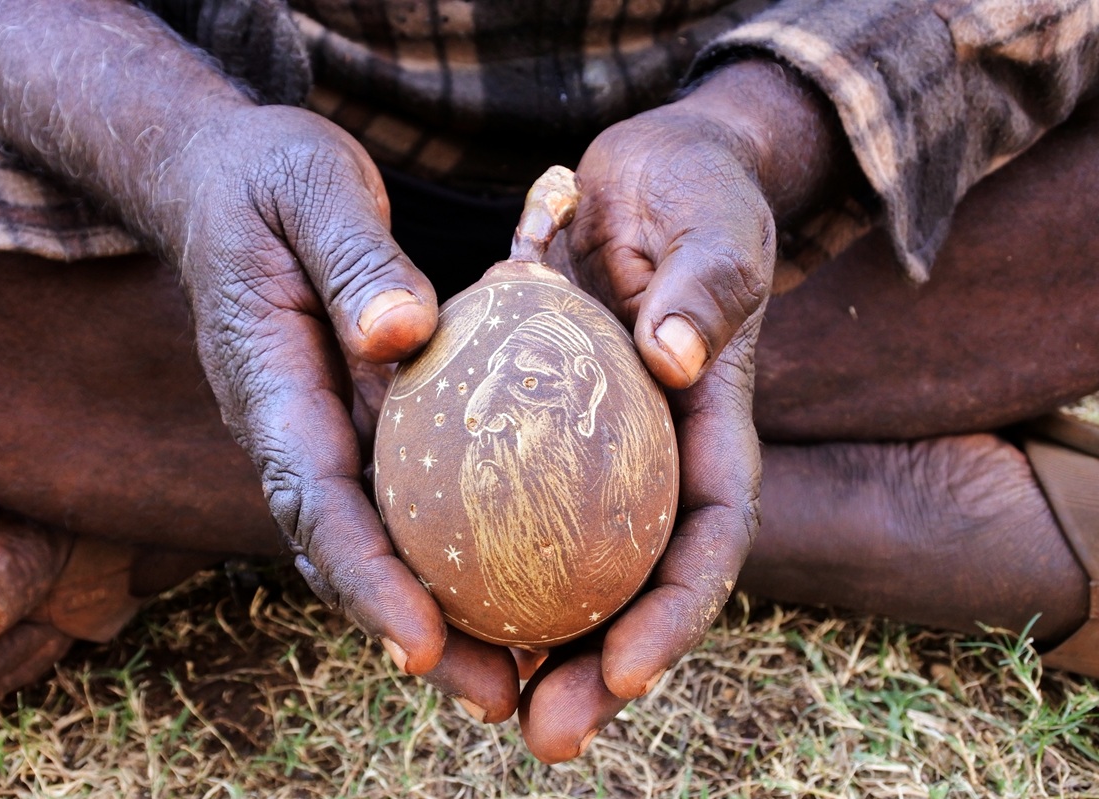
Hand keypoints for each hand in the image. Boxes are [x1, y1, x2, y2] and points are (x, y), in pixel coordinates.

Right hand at [169, 105, 523, 714]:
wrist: (222, 180)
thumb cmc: (267, 177)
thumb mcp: (312, 188)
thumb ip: (353, 260)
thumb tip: (403, 334)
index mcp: (270, 385)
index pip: (314, 499)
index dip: (366, 578)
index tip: (422, 644)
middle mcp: (290, 429)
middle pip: (350, 553)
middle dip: (418, 633)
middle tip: (499, 696)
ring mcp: (320, 431)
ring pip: (378, 541)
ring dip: (442, 613)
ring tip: (523, 672)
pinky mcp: (355, 422)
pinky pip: (403, 497)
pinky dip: (451, 549)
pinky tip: (521, 578)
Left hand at [518, 60, 847, 760]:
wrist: (648, 175)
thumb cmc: (694, 192)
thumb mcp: (712, 221)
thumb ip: (706, 285)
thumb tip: (675, 356)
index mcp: (713, 425)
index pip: (710, 534)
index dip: (678, 611)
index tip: (629, 672)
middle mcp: (658, 456)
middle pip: (638, 581)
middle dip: (602, 670)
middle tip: (548, 736)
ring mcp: (601, 449)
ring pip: (571, 562)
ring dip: (537, 642)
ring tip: (485, 704)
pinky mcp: (543, 427)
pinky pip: (509, 502)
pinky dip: (483, 557)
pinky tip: (432, 600)